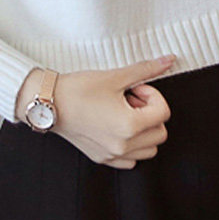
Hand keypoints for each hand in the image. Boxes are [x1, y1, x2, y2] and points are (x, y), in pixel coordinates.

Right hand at [18, 55, 176, 168]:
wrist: (49, 102)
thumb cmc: (79, 89)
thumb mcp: (115, 76)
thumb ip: (146, 69)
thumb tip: (169, 60)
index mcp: (129, 125)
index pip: (163, 113)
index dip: (153, 94)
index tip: (136, 87)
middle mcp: (123, 145)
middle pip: (160, 132)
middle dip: (150, 112)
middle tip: (131, 98)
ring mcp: (113, 155)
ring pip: (149, 149)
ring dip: (144, 130)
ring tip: (124, 112)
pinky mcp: (102, 158)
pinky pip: (131, 159)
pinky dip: (132, 145)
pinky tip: (117, 126)